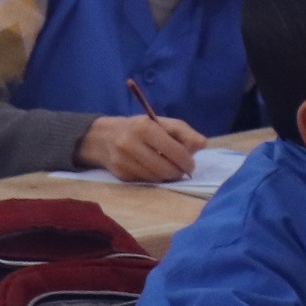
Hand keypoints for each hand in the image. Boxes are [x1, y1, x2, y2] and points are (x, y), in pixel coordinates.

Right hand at [77, 112, 206, 182]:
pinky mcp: (120, 175)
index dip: (187, 160)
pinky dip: (154, 178)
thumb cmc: (139, 128)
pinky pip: (145, 182)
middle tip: (183, 170)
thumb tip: (202, 145)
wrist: (102, 137)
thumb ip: (184, 133)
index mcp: (144, 127)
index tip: (191, 164)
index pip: (174, 150)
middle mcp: (130, 144)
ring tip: (170, 169)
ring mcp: (123, 161)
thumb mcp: (162, 123)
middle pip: (165, 168)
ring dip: (167, 177)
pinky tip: (153, 170)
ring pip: (156, 178)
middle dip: (179, 172)